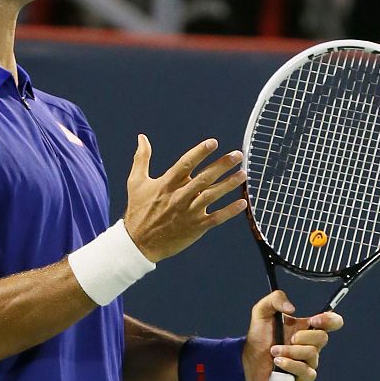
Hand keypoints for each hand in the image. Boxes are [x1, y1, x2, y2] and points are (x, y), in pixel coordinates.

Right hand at [124, 135, 246, 261]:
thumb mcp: (135, 182)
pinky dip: (230, 211)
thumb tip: (142, 137)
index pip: (186, 164)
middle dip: (222, 165)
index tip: (213, 142)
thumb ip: (141, 158)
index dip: (200, 152)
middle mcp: (180, 196)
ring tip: (243, 174)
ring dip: (229, 184)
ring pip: (213, 195)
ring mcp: (189, 212)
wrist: (139, 243)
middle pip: (205, 178)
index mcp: (167, 184)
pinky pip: (216, 218)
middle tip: (238, 155)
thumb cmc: (138, 211)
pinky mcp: (195, 227)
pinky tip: (243, 203)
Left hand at [242, 290, 343, 380]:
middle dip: (304, 336)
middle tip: (290, 338)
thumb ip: (276, 299)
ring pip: (312, 354)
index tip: (314, 320)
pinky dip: (292, 365)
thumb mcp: (262, 311)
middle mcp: (310, 343)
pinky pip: (307, 372)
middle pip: (323, 338)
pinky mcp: (302, 376)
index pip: (332, 322)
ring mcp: (308, 361)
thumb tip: (292, 308)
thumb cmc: (259, 335)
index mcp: (306, 327)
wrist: (248, 359)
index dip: (330, 320)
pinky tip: (278, 362)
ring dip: (290, 351)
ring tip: (274, 351)